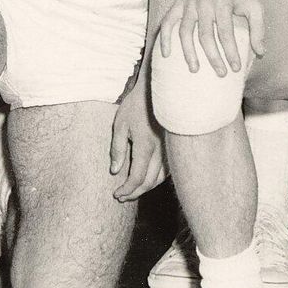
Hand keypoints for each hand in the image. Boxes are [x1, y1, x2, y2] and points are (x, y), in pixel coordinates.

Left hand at [109, 85, 164, 201]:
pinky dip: (156, 179)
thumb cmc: (135, 106)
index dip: (127, 190)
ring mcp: (169, 150)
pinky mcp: (173, 147)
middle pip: (149, 182)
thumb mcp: (120, 125)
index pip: (137, 178)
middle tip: (122, 197)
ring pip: (160, 179)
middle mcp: (160, 151)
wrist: (156, 91)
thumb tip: (115, 171)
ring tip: (132, 191)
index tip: (116, 194)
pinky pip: (167, 170)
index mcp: (145, 146)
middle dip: (135, 193)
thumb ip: (117, 149)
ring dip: (146, 188)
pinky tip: (147, 179)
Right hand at [153, 0, 264, 81]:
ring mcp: (188, 2)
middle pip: (205, 34)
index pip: (226, 32)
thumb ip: (258, 28)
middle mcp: (203, 1)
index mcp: (223, 1)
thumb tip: (260, 53)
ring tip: (195, 70)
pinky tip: (166, 54)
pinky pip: (168, 21)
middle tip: (221, 73)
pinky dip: (165, 38)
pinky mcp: (179, 3)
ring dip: (188, 52)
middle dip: (212, 57)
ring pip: (185, 30)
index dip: (231, 51)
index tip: (236, 68)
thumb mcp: (255, 5)